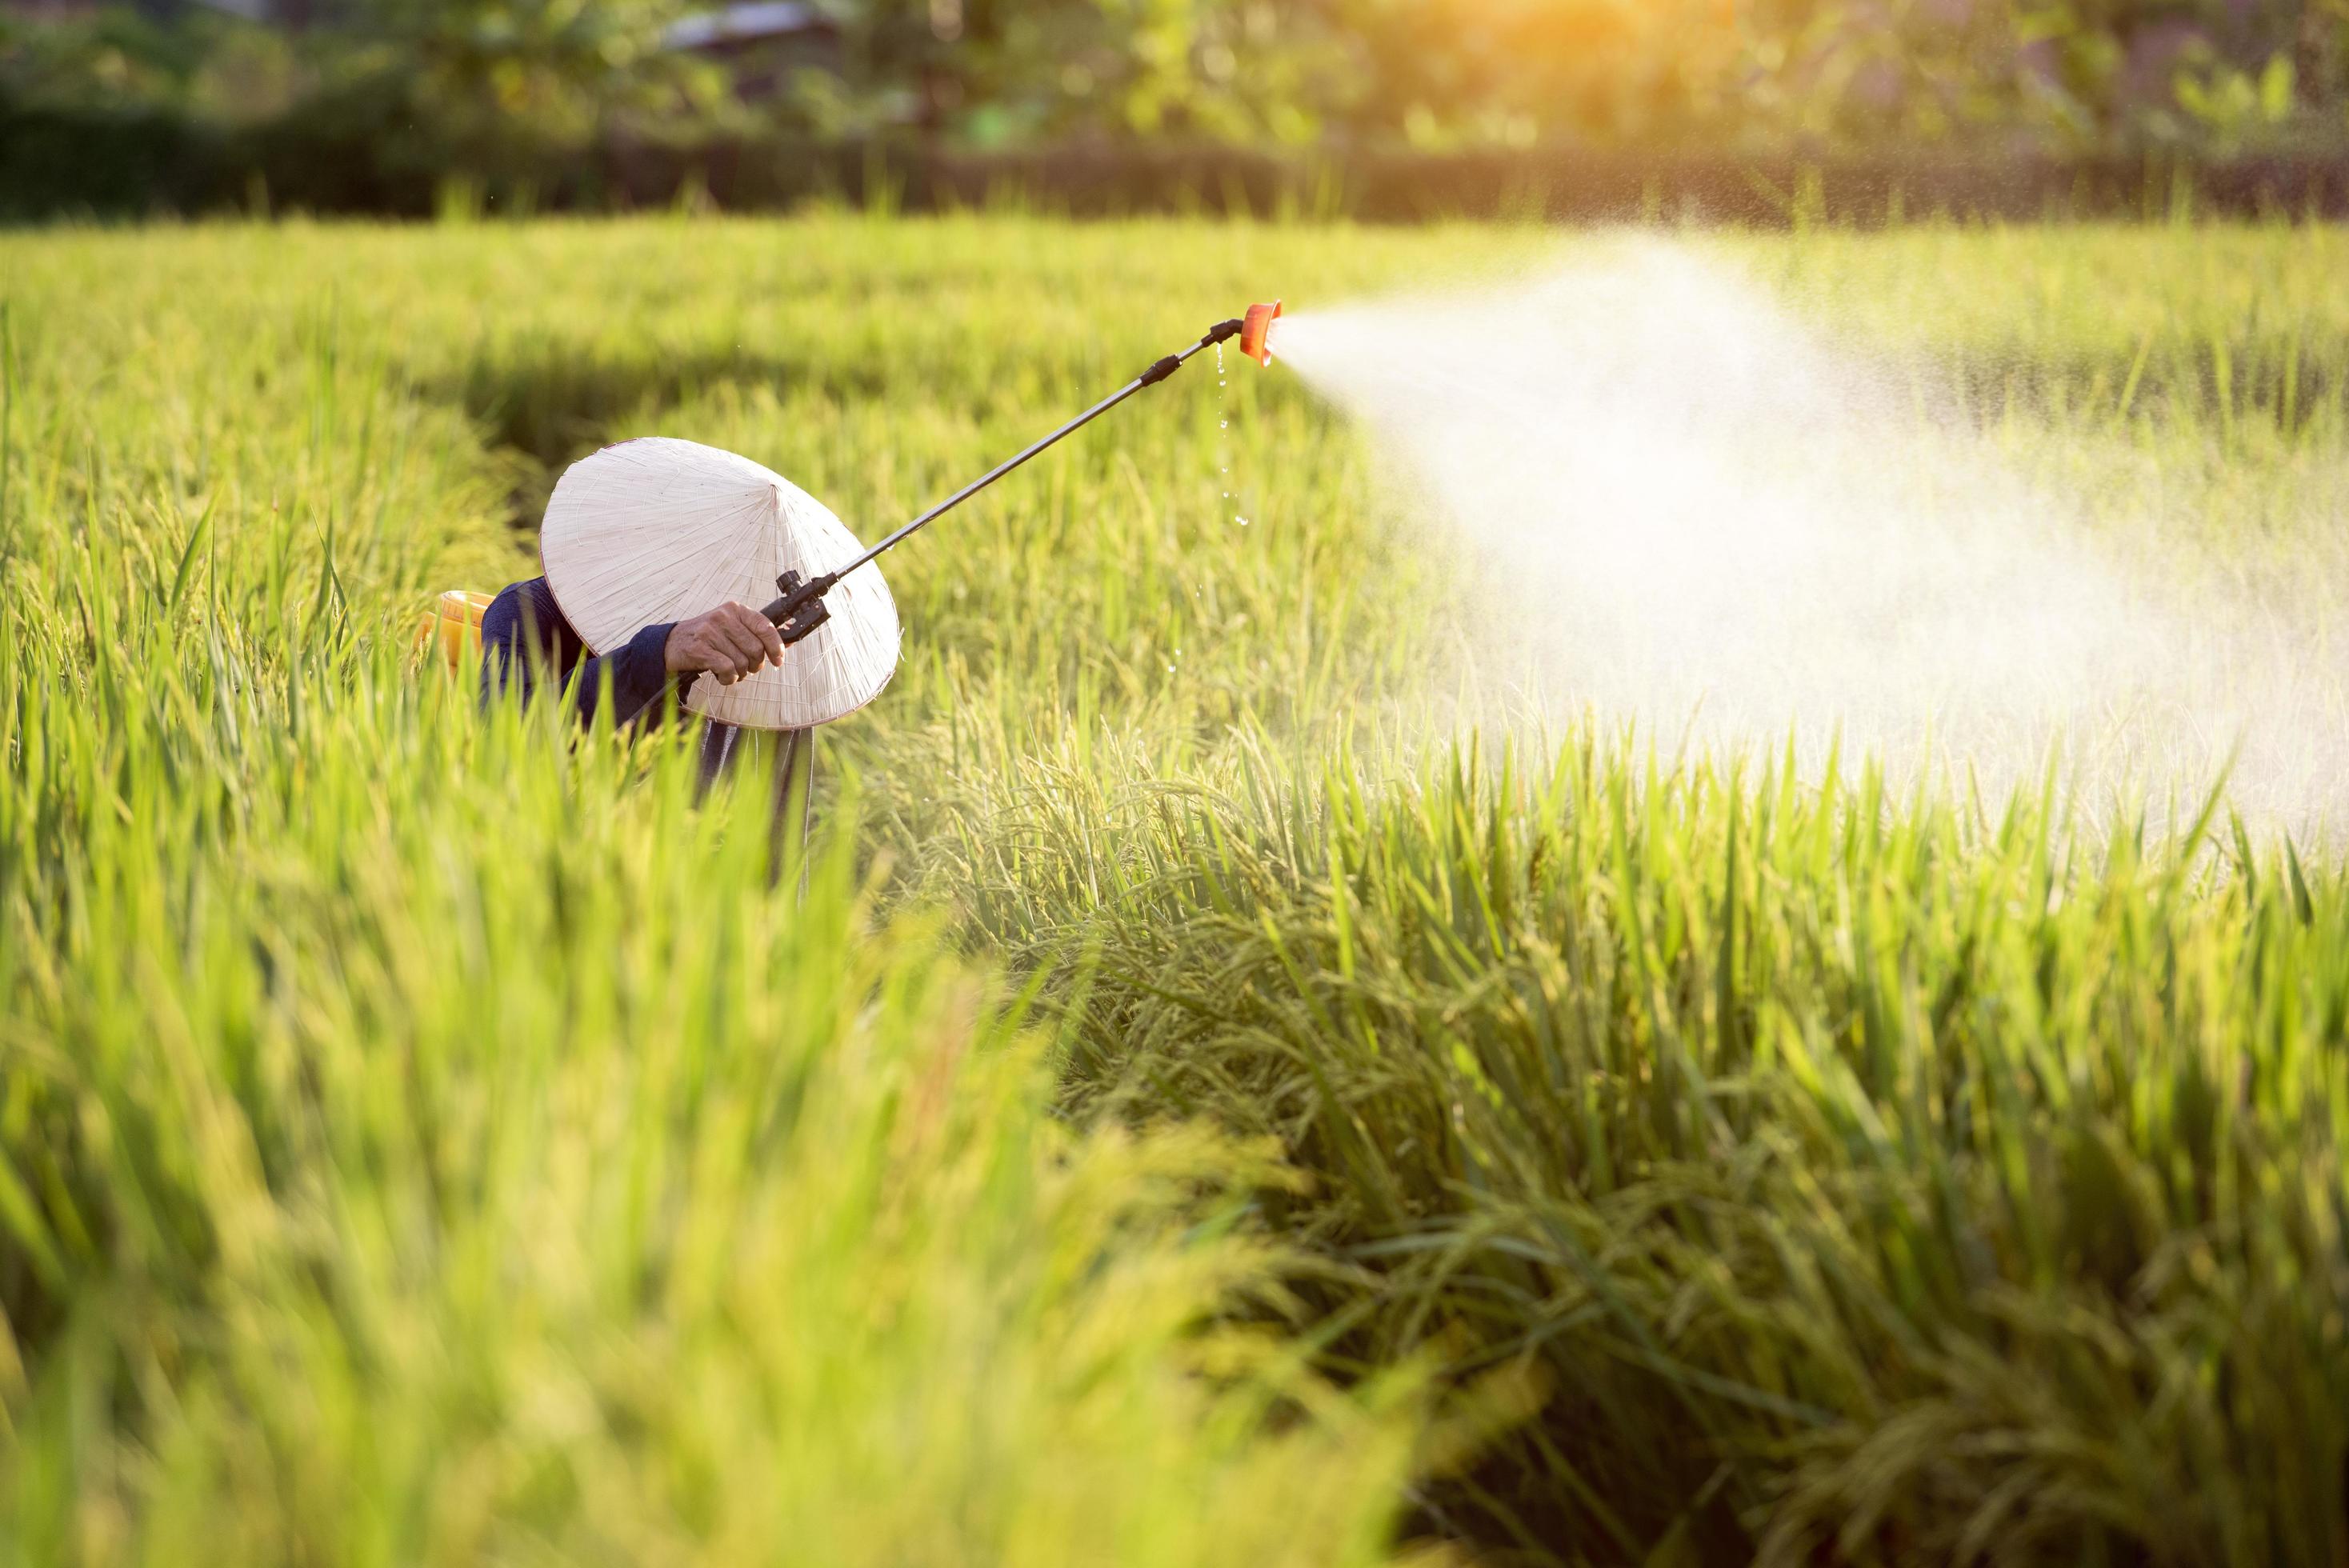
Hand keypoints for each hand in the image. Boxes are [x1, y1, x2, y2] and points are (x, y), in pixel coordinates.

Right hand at [665, 602, 784, 685]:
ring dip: (739, 674)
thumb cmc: (708, 638)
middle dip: (755, 665)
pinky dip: (728, 678)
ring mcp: (710, 631)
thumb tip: (789, 643)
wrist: (673, 643)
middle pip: (755, 650)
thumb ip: (757, 635)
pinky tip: (722, 676)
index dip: (776, 647)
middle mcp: (723, 617)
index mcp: (735, 609)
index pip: (765, 627)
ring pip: (742, 662)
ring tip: (730, 671)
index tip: (778, 660)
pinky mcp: (700, 648)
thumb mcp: (732, 629)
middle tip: (746, 668)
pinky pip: (727, 669)